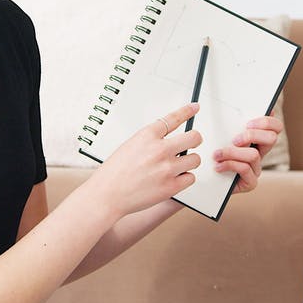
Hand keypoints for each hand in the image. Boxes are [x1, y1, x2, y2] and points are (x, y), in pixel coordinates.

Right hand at [85, 103, 203, 217]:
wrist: (107, 195)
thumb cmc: (114, 173)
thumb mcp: (130, 146)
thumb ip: (151, 141)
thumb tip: (170, 141)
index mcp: (147, 136)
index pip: (174, 118)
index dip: (187, 111)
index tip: (194, 108)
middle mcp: (160, 149)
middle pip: (194, 137)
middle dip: (194, 140)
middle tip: (191, 144)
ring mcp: (167, 168)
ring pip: (195, 159)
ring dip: (189, 162)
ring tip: (177, 166)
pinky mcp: (171, 186)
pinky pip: (190, 178)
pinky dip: (184, 179)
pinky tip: (173, 179)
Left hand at [214, 116, 283, 194]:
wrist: (208, 182)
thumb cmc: (214, 155)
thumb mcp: (221, 136)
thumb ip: (229, 124)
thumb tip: (229, 106)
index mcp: (257, 139)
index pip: (275, 127)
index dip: (268, 121)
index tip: (248, 122)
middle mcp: (260, 153)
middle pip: (272, 138)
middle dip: (253, 135)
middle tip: (235, 139)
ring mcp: (257, 169)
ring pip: (254, 154)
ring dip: (233, 152)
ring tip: (217, 154)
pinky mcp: (251, 182)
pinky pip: (245, 169)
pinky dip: (229, 165)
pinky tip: (218, 166)